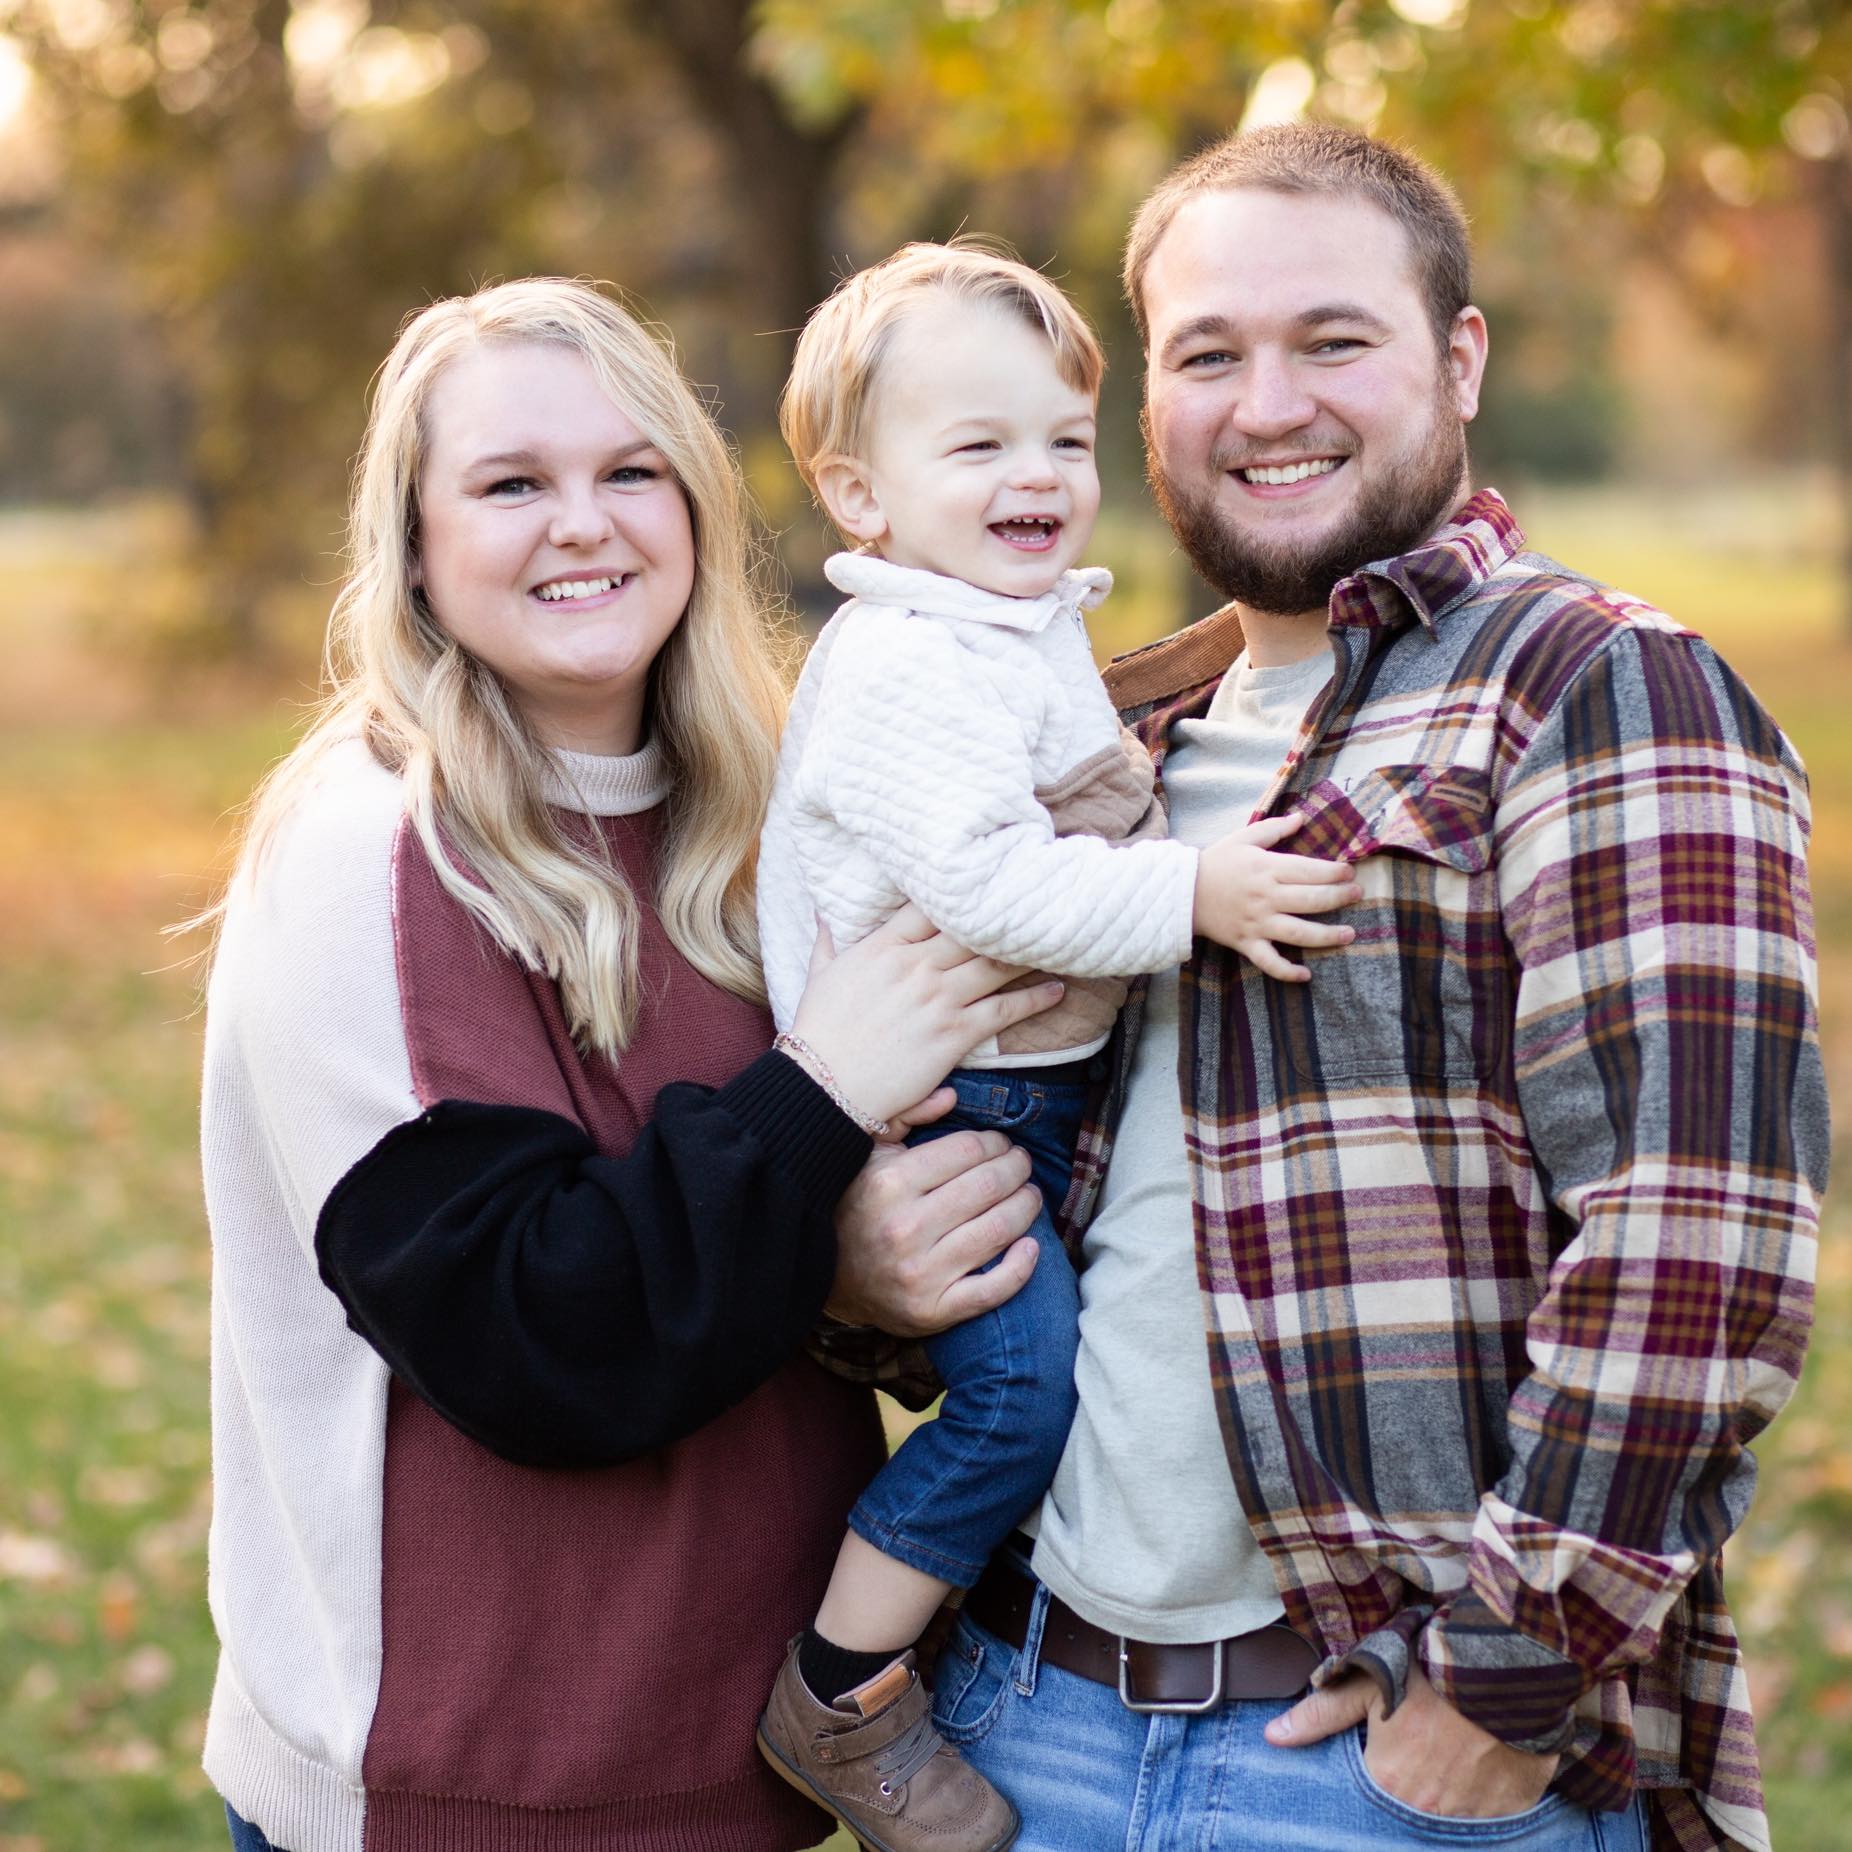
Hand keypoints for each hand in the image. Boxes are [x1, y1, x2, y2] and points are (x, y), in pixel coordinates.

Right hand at [791, 904, 1062, 1127]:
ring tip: (1056, 944)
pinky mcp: (954, 1032)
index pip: (930, 907)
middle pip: (972, 929)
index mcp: (883, 946)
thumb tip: (823, 913)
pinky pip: (1004, 1010)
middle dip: (1005, 917)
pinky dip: (1034, 999)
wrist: (825, 1085)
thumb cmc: (819, 1033)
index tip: (987, 886)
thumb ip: (827, 942)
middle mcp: (915, 964)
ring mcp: (938, 997)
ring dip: (1029, 954)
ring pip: (995, 964)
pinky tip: (1056, 990)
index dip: (961, 895)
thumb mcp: (818, 977)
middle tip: (1036, 908)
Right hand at [827, 1111, 1041, 1335]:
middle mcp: (904, 1227)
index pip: (968, 1150)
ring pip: (999, 1230)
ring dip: (1027, 1207)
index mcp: (889, 1182)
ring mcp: (920, 1273)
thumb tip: (952, 1095)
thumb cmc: (856, 1206)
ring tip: (1029, 1196)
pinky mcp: (933, 1310)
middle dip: (1017, 1169)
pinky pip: (993, 1289)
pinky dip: (1022, 1266)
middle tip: (1021, 1166)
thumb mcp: (868, 1153)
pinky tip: (1030, 1246)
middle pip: (989, 1186)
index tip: (1000, 1145)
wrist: (827, 1279)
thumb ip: (906, 1116)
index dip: (995, 1143)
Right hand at [1192, 814, 1360, 981]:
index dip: (1335, 872)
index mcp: (1267, 869)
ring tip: (1349, 934)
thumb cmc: (1215, 862)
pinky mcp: (1246, 943)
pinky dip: (1287, 972)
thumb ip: (1274, 829)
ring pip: (1299, 933)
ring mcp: (1257, 923)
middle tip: (1357, 895)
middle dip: (1340, 897)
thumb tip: (1302, 818)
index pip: (1310, 870)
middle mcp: (1266, 897)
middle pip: (1312, 900)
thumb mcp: (1243, 838)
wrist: (1181, 892)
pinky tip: (1306, 975)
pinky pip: (1269, 962)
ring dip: (1328, 936)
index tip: (1350, 872)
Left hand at [1265, 1663, 1558, 1819]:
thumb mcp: (1368, 1681)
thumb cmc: (1431, 1670)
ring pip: (1446, 1814)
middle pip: (1407, 1807)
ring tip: (1450, 1755)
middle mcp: (1425, 1810)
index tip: (1388, 1752)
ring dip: (1444, 1793)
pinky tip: (1478, 1766)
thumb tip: (1273, 1736)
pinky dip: (1480, 1799)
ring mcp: (1469, 1817)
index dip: (1378, 1769)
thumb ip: (1321, 1714)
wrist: (1507, 1667)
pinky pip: (1486, 1818)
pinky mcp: (1507, 1812)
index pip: (1369, 1792)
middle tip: (1422, 1750)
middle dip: (1410, 1784)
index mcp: (1386, 1781)